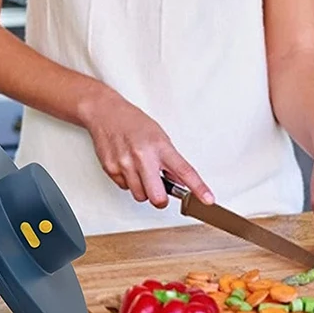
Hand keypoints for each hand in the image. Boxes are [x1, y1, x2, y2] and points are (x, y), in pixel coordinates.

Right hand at [78, 88, 214, 207]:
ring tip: (139, 170)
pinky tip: (127, 166)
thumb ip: (170, 160)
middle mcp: (143, 156)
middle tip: (159, 190)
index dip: (198, 188)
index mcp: (160, 146)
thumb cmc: (133, 122)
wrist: (105, 112)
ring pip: (140, 196)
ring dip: (143, 189)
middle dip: (160, 198)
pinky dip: (128, 182)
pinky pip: (124, 188)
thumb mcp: (159, 136)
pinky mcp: (111, 169)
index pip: (184, 171)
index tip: (208, 199)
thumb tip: (181, 182)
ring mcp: (125, 164)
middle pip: (157, 197)